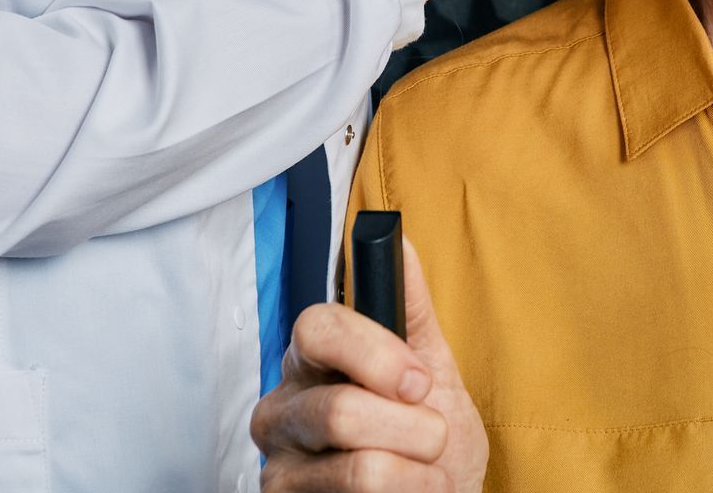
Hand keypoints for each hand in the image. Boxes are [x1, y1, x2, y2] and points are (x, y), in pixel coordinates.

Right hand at [253, 239, 486, 492]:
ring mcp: (279, 465)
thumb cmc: (430, 439)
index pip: (316, 328)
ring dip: (416, 474)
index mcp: (312, 360)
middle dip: (412, 430)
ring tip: (425, 474)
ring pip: (359, 468)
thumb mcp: (431, 369)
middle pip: (340, 410)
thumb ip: (411, 311)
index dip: (375, 355)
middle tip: (433, 440)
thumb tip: (401, 242)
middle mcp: (282, 408)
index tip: (420, 382)